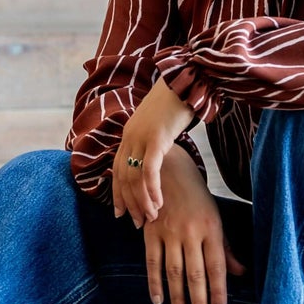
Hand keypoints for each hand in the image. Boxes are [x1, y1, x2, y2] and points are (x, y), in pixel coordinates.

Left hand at [112, 78, 198, 226]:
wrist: (187, 80)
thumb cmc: (179, 103)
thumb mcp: (161, 125)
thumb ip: (155, 142)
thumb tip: (159, 159)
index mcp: (129, 134)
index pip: (117, 170)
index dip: (117, 193)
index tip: (120, 213)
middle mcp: (130, 136)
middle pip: (122, 177)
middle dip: (129, 203)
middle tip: (136, 223)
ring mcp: (141, 137)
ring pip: (134, 177)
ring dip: (142, 201)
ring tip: (151, 217)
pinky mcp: (156, 138)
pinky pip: (149, 170)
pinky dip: (152, 189)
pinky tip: (159, 203)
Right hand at [138, 146, 247, 303]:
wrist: (168, 171)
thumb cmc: (197, 199)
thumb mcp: (215, 218)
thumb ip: (226, 248)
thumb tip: (240, 274)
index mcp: (211, 228)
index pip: (217, 267)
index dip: (218, 291)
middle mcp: (190, 232)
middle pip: (195, 274)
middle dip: (199, 302)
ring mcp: (169, 233)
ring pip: (174, 272)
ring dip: (177, 298)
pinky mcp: (150, 232)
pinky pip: (152, 262)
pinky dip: (154, 283)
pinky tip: (158, 300)